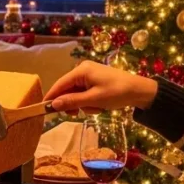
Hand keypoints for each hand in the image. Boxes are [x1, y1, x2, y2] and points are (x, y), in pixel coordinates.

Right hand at [44, 61, 158, 112]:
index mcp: (81, 70)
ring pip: (76, 94)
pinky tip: (100, 105)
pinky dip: (90, 102)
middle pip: (68, 90)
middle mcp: (83, 70)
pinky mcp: (95, 81)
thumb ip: (72, 101)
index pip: (60, 84)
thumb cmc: (116, 93)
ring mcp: (89, 75)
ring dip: (84, 104)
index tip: (43, 109)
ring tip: (96, 108)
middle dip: (73, 103)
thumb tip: (53, 104)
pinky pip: (85, 93)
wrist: (140, 91)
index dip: (51, 97)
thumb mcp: (93, 99)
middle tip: (78, 113)